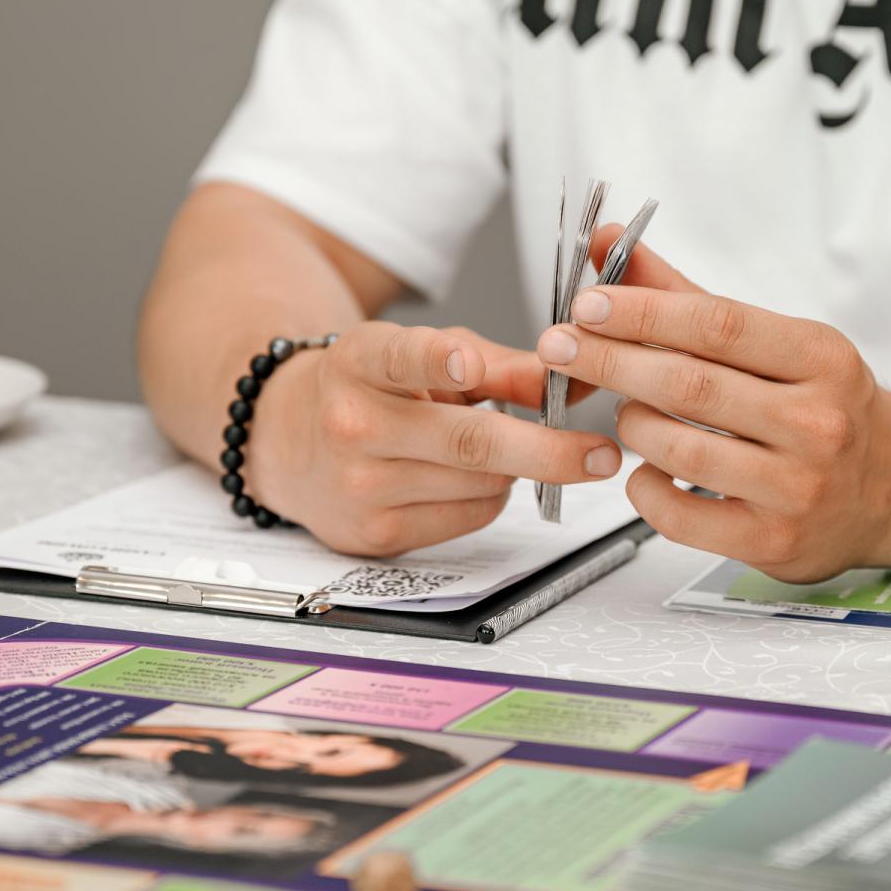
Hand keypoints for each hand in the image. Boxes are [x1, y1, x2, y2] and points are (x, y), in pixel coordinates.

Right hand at [243, 321, 620, 556]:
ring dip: (513, 468)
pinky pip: (470, 518)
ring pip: (481, 484)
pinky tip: (463, 479)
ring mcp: (361, 487)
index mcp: (361, 363)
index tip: (471, 363)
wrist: (288, 443)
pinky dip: (489, 498)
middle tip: (601, 454)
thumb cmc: (371, 390)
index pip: (400, 359)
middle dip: (546, 450)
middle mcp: (353, 425)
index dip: (439, 361)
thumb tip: (571, 379)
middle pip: (467, 442)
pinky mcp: (376, 535)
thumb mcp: (423, 356)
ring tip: (493, 447)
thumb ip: (499, 365)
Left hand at [536, 233, 890, 580]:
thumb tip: (609, 242)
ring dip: (633, 424)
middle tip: (560, 348)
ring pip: (679, 450)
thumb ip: (685, 297)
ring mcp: (797, 486)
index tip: (588, 305)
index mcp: (819, 357)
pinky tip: (644, 470)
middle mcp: (816, 421)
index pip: (718, 324)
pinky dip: (644, 488)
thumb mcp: (776, 342)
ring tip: (627, 411)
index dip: (644, 312)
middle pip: (690, 385)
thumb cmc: (824, 406)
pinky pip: (679, 515)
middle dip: (611, 361)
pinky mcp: (773, 540)